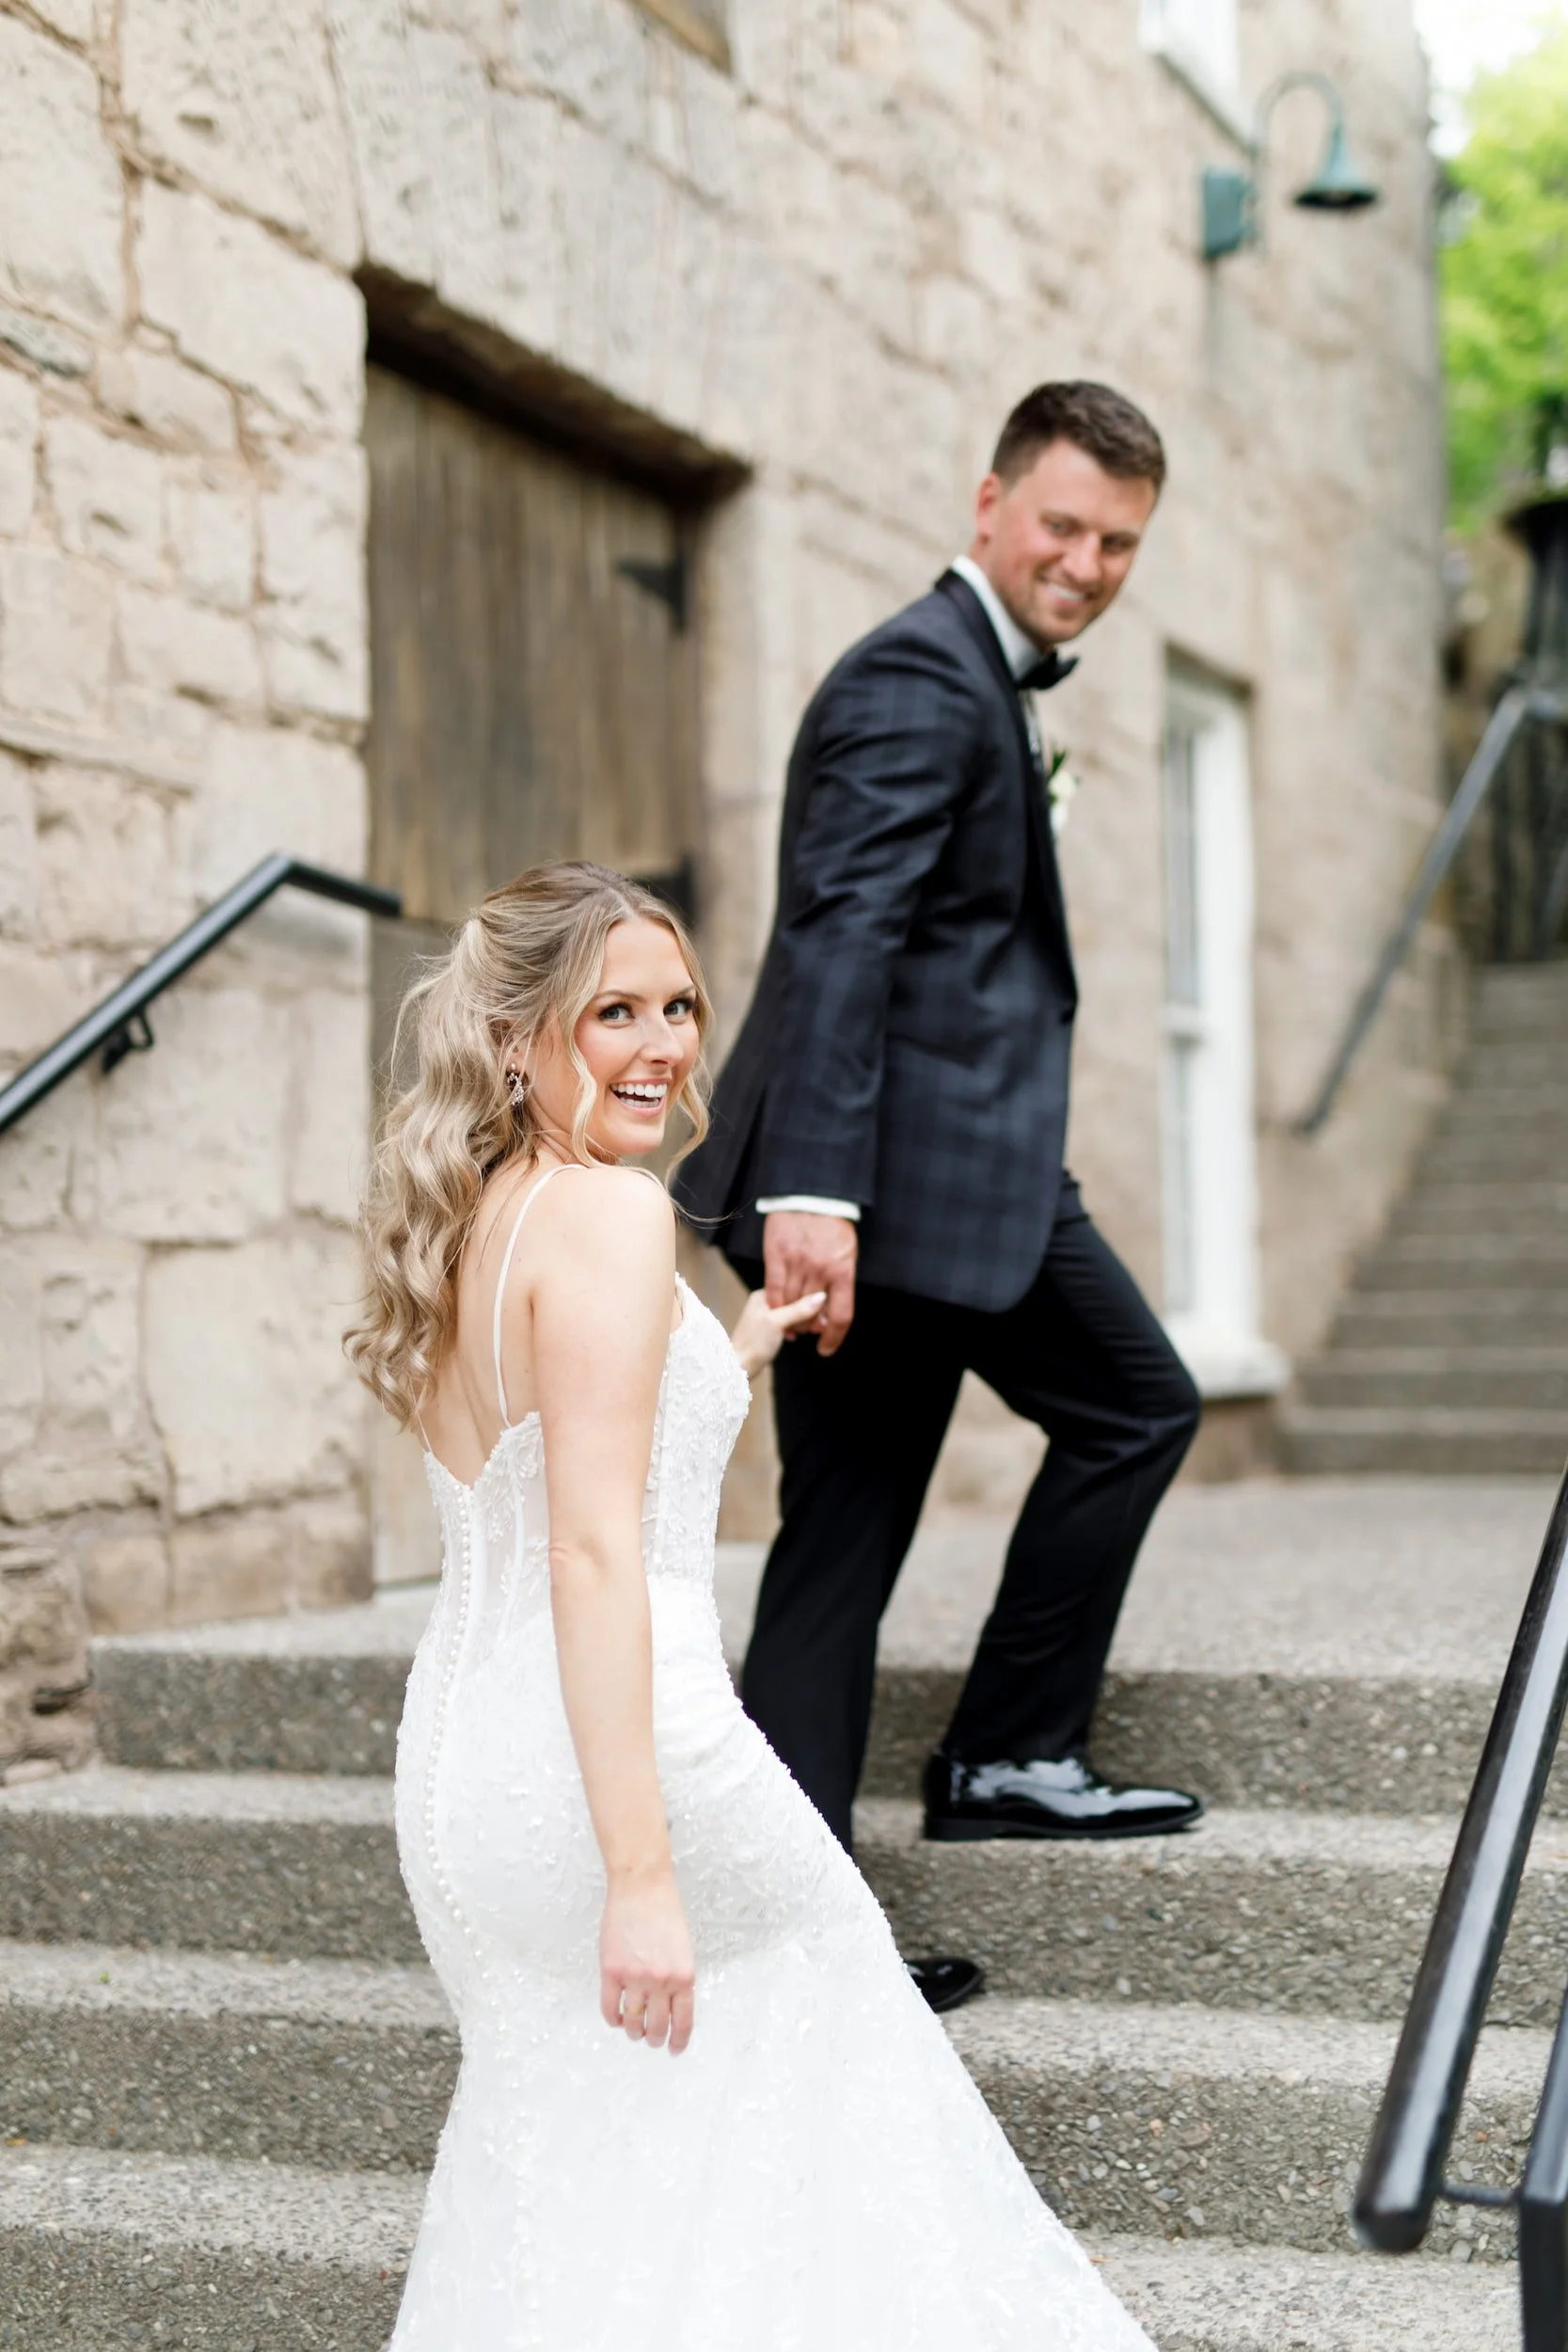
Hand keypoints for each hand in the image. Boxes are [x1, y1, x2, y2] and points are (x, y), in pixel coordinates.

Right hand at [600, 1869, 695, 2054]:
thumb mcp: (683, 1949)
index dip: (678, 2041)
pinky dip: (613, 2019)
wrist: (642, 1887)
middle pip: (657, 2027)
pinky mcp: (611, 1971)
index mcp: (684, 1976)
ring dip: (634, 2032)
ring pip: (633, 2022)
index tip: (674, 2049)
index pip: (683, 2021)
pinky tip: (617, 2018)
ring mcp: (635, 1977)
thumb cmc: (665, 1912)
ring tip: (634, 2031)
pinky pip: (610, 2008)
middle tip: (651, 2040)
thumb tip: (671, 2007)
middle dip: (654, 2039)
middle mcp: (661, 1981)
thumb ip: (678, 1979)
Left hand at [730, 1288, 827, 1376]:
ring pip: (792, 1313)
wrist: (738, 1367)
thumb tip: (821, 1295)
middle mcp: (763, 1302)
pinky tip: (797, 1336)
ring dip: (804, 1322)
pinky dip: (795, 1329)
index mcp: (763, 1294)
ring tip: (814, 1330)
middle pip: (794, 1301)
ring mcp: (765, 1316)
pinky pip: (787, 1324)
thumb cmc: (753, 1344)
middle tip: (821, 1324)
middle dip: (809, 1313)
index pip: (792, 1288)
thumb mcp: (777, 1323)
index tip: (822, 1311)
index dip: (809, 1299)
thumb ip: (799, 1309)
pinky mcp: (767, 1330)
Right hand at [762, 1212, 857, 1356]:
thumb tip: (827, 1316)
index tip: (826, 1349)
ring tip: (791, 1322)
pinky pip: (773, 1288)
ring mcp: (797, 1262)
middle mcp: (821, 1269)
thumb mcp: (847, 1256)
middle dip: (808, 1328)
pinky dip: (775, 1303)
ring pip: (791, 1303)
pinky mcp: (776, 1255)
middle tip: (806, 1331)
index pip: (841, 1315)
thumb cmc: (833, 1228)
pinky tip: (777, 1309)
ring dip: (791, 1319)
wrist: (812, 1197)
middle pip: (812, 1313)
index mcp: (843, 1270)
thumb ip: (840, 1286)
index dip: (834, 1338)